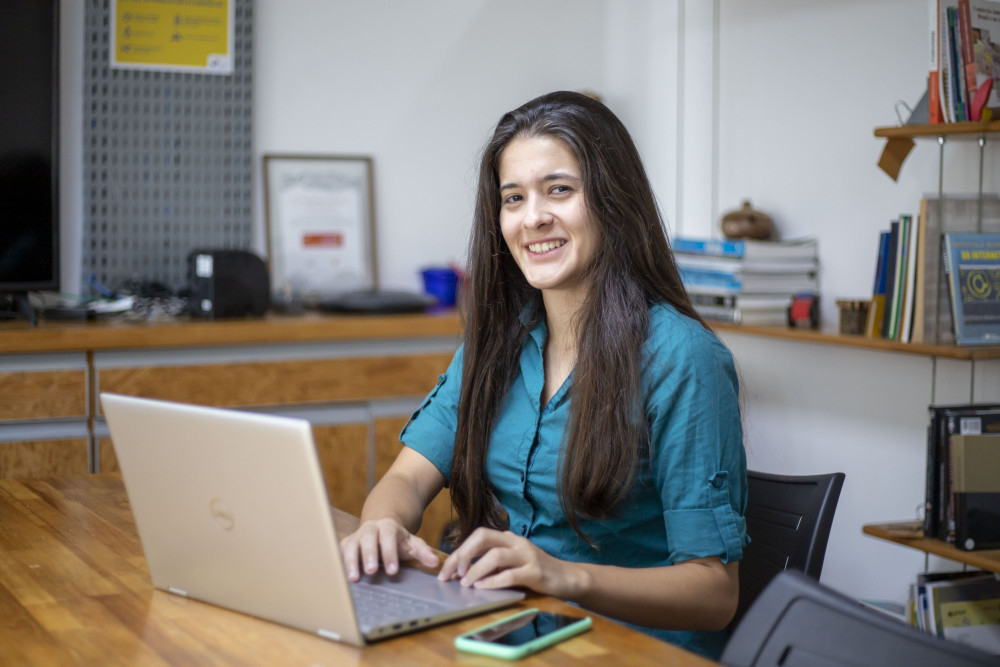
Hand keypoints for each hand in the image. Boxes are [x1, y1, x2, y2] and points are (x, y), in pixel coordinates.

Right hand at [339, 518, 439, 581]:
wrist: (380, 529)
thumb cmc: (398, 540)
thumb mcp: (412, 543)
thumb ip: (423, 552)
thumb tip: (435, 563)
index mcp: (388, 527)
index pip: (389, 537)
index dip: (390, 553)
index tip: (393, 571)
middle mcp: (369, 529)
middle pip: (367, 539)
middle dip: (369, 554)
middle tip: (372, 571)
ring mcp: (355, 536)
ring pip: (350, 545)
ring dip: (350, 561)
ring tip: (353, 579)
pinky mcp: (345, 545)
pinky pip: (339, 553)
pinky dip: (338, 564)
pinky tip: (338, 578)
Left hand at [437, 528, 584, 597]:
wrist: (567, 578)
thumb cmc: (535, 572)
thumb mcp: (511, 563)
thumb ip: (491, 564)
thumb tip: (461, 573)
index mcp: (507, 538)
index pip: (478, 536)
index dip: (459, 551)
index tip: (445, 570)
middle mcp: (516, 542)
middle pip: (483, 537)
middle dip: (463, 555)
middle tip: (452, 574)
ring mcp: (527, 555)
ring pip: (495, 555)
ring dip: (476, 569)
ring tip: (465, 583)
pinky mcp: (535, 572)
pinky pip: (510, 574)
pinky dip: (493, 581)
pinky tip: (482, 588)